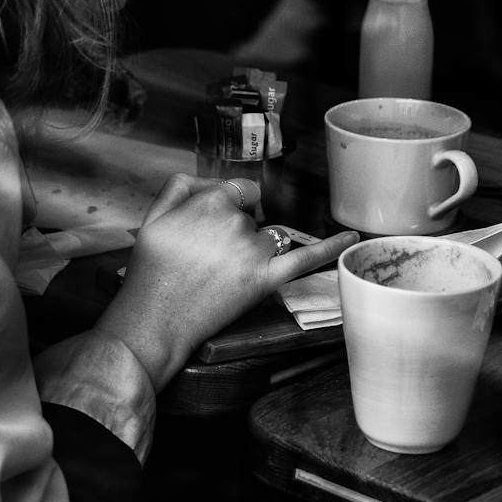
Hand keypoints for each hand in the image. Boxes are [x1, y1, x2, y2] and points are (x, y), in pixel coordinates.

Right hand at [93, 174, 355, 388]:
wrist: (154, 321)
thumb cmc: (150, 271)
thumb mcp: (152, 216)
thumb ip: (181, 186)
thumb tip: (211, 180)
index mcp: (210, 202)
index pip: (239, 192)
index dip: (226, 208)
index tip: (210, 229)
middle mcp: (237, 223)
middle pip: (252, 217)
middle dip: (235, 232)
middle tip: (204, 260)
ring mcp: (254, 253)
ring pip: (268, 238)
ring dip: (253, 250)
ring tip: (220, 275)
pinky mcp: (265, 280)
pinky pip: (305, 258)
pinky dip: (330, 247)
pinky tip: (351, 237)